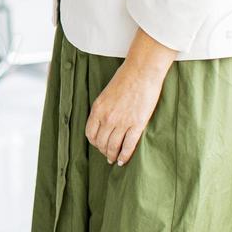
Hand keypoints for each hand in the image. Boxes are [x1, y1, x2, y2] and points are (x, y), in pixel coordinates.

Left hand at [85, 32, 175, 165]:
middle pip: (101, 143)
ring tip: (114, 160)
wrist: (142, 71)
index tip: (98, 145)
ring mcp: (122, 122)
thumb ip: (103, 109)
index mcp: (98, 109)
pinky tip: (123, 160)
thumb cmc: (125, 78)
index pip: (90, 133)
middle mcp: (107, 118)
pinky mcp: (137, 125)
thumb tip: (103, 122)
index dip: (94, 142)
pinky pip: (128, 146)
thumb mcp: (106, 94)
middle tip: (107, 154)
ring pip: (113, 146)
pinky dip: (124, 156)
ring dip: (112, 155)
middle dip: (103, 151)